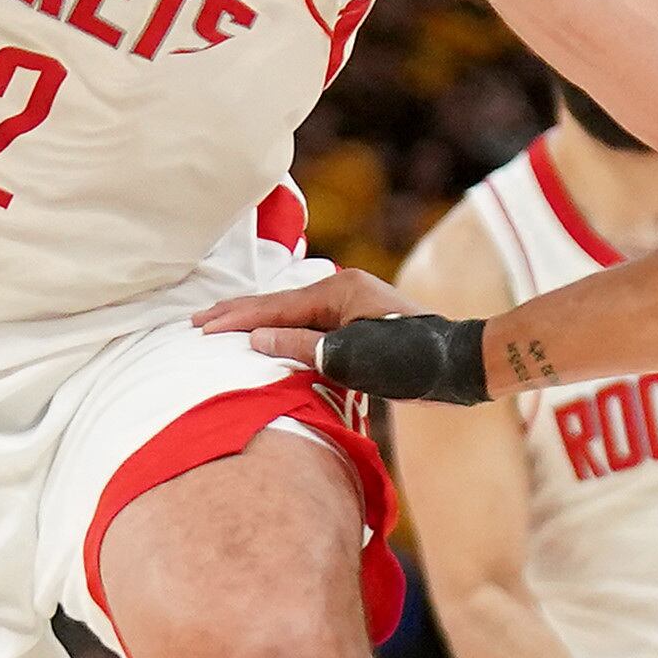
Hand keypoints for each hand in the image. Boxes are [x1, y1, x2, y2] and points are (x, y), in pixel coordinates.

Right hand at [195, 264, 415, 362]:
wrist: (460, 365)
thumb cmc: (410, 360)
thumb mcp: (350, 357)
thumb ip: (301, 347)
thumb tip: (255, 338)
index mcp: (337, 292)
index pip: (275, 308)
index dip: (237, 319)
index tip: (201, 328)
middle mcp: (342, 291)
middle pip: (279, 304)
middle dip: (238, 314)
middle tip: (197, 322)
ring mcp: (351, 306)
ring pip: (293, 314)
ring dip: (258, 322)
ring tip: (222, 326)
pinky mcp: (359, 325)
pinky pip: (309, 325)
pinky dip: (282, 331)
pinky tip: (268, 338)